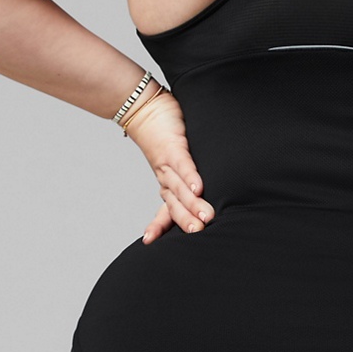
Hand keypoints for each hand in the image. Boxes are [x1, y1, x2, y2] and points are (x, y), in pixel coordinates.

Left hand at [120, 87, 214, 241]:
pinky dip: (191, 176)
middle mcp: (166, 178)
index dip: (160, 227)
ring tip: (206, 218)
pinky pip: (184, 164)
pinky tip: (199, 187)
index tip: (150, 242)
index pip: (165, 211)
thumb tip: (206, 195)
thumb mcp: (176, 162)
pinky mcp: (175, 147)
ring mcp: (169, 164)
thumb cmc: (163, 136)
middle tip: (198, 234)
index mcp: (168, 185)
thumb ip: (190, 178)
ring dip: (192, 203)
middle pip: (175, 204)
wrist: (145, 109)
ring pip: (181, 188)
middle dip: (186, 221)